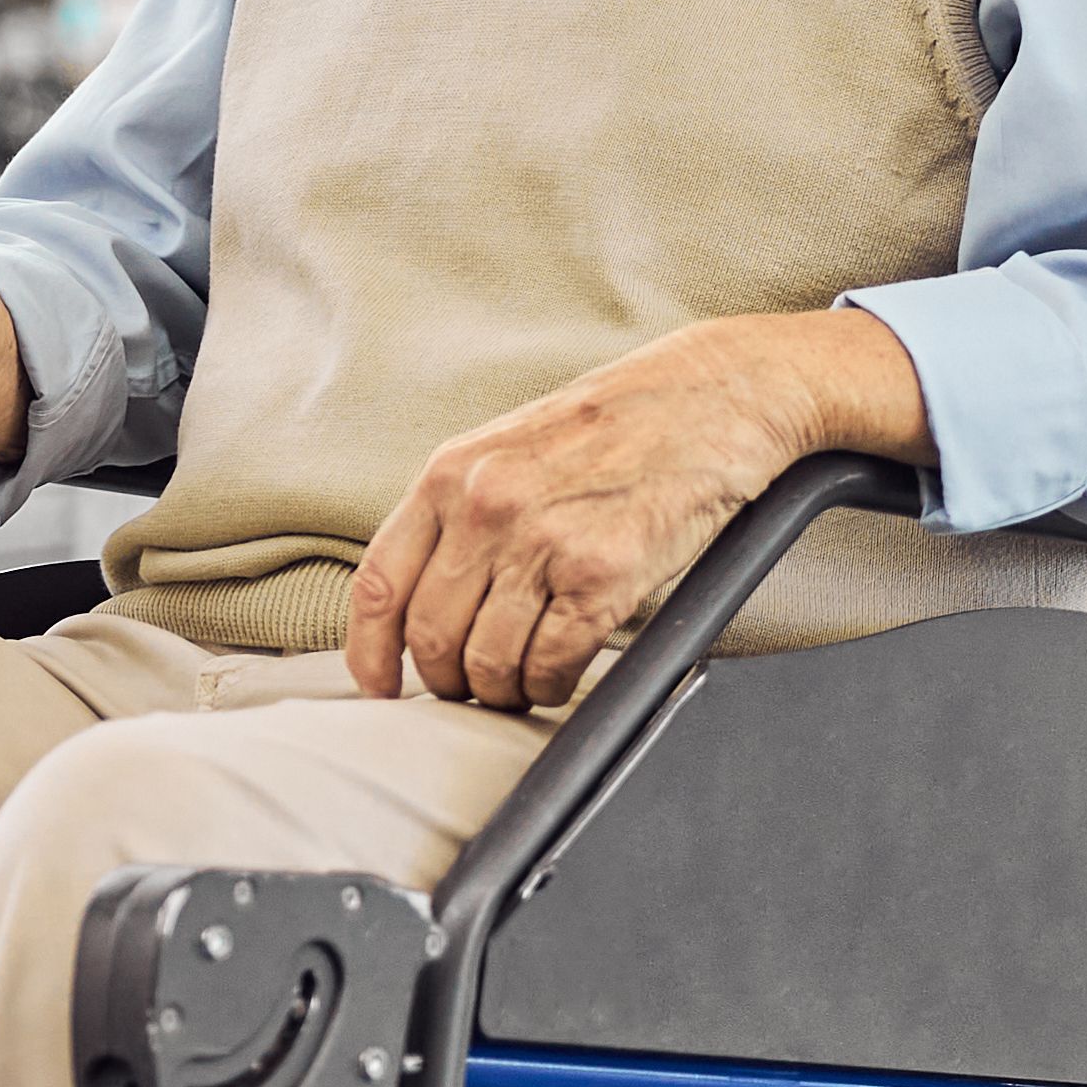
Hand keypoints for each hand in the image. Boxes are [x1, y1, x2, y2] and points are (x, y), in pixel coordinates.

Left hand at [346, 307, 931, 711]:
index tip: (380, 684)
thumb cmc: (624, 425)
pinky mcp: (602, 574)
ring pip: (489, 662)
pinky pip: (552, 663)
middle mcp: (487, 507)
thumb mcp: (515, 448)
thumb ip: (466, 512)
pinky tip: (564, 676)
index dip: (370, 651)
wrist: (716, 396)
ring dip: (503, 690)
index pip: (381, 583)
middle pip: (432, 636)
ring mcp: (543, 542)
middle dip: (450, 680)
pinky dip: (553, 686)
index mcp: (453, 473)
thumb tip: (435, 599)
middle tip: (475, 687)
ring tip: (525, 683)